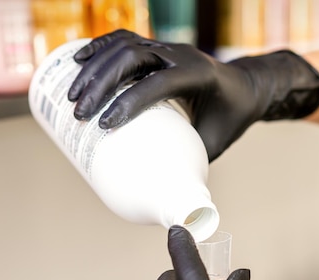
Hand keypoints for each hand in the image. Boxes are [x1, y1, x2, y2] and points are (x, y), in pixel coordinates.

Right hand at [68, 30, 318, 160]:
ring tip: (72, 96)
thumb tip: (165, 199)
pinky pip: (124, 40)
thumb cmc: (231, 118)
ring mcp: (168, 47)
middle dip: (101, 83)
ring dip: (93, 67)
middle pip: (134, 57)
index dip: (130, 100)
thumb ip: (191, 165)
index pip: (161, 82)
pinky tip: (77, 60)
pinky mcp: (156, 47)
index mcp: (201, 76)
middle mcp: (182, 55)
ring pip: (124, 46)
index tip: (105, 125)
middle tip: (80, 114)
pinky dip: (98, 47)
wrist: (246, 86)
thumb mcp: (216, 142)